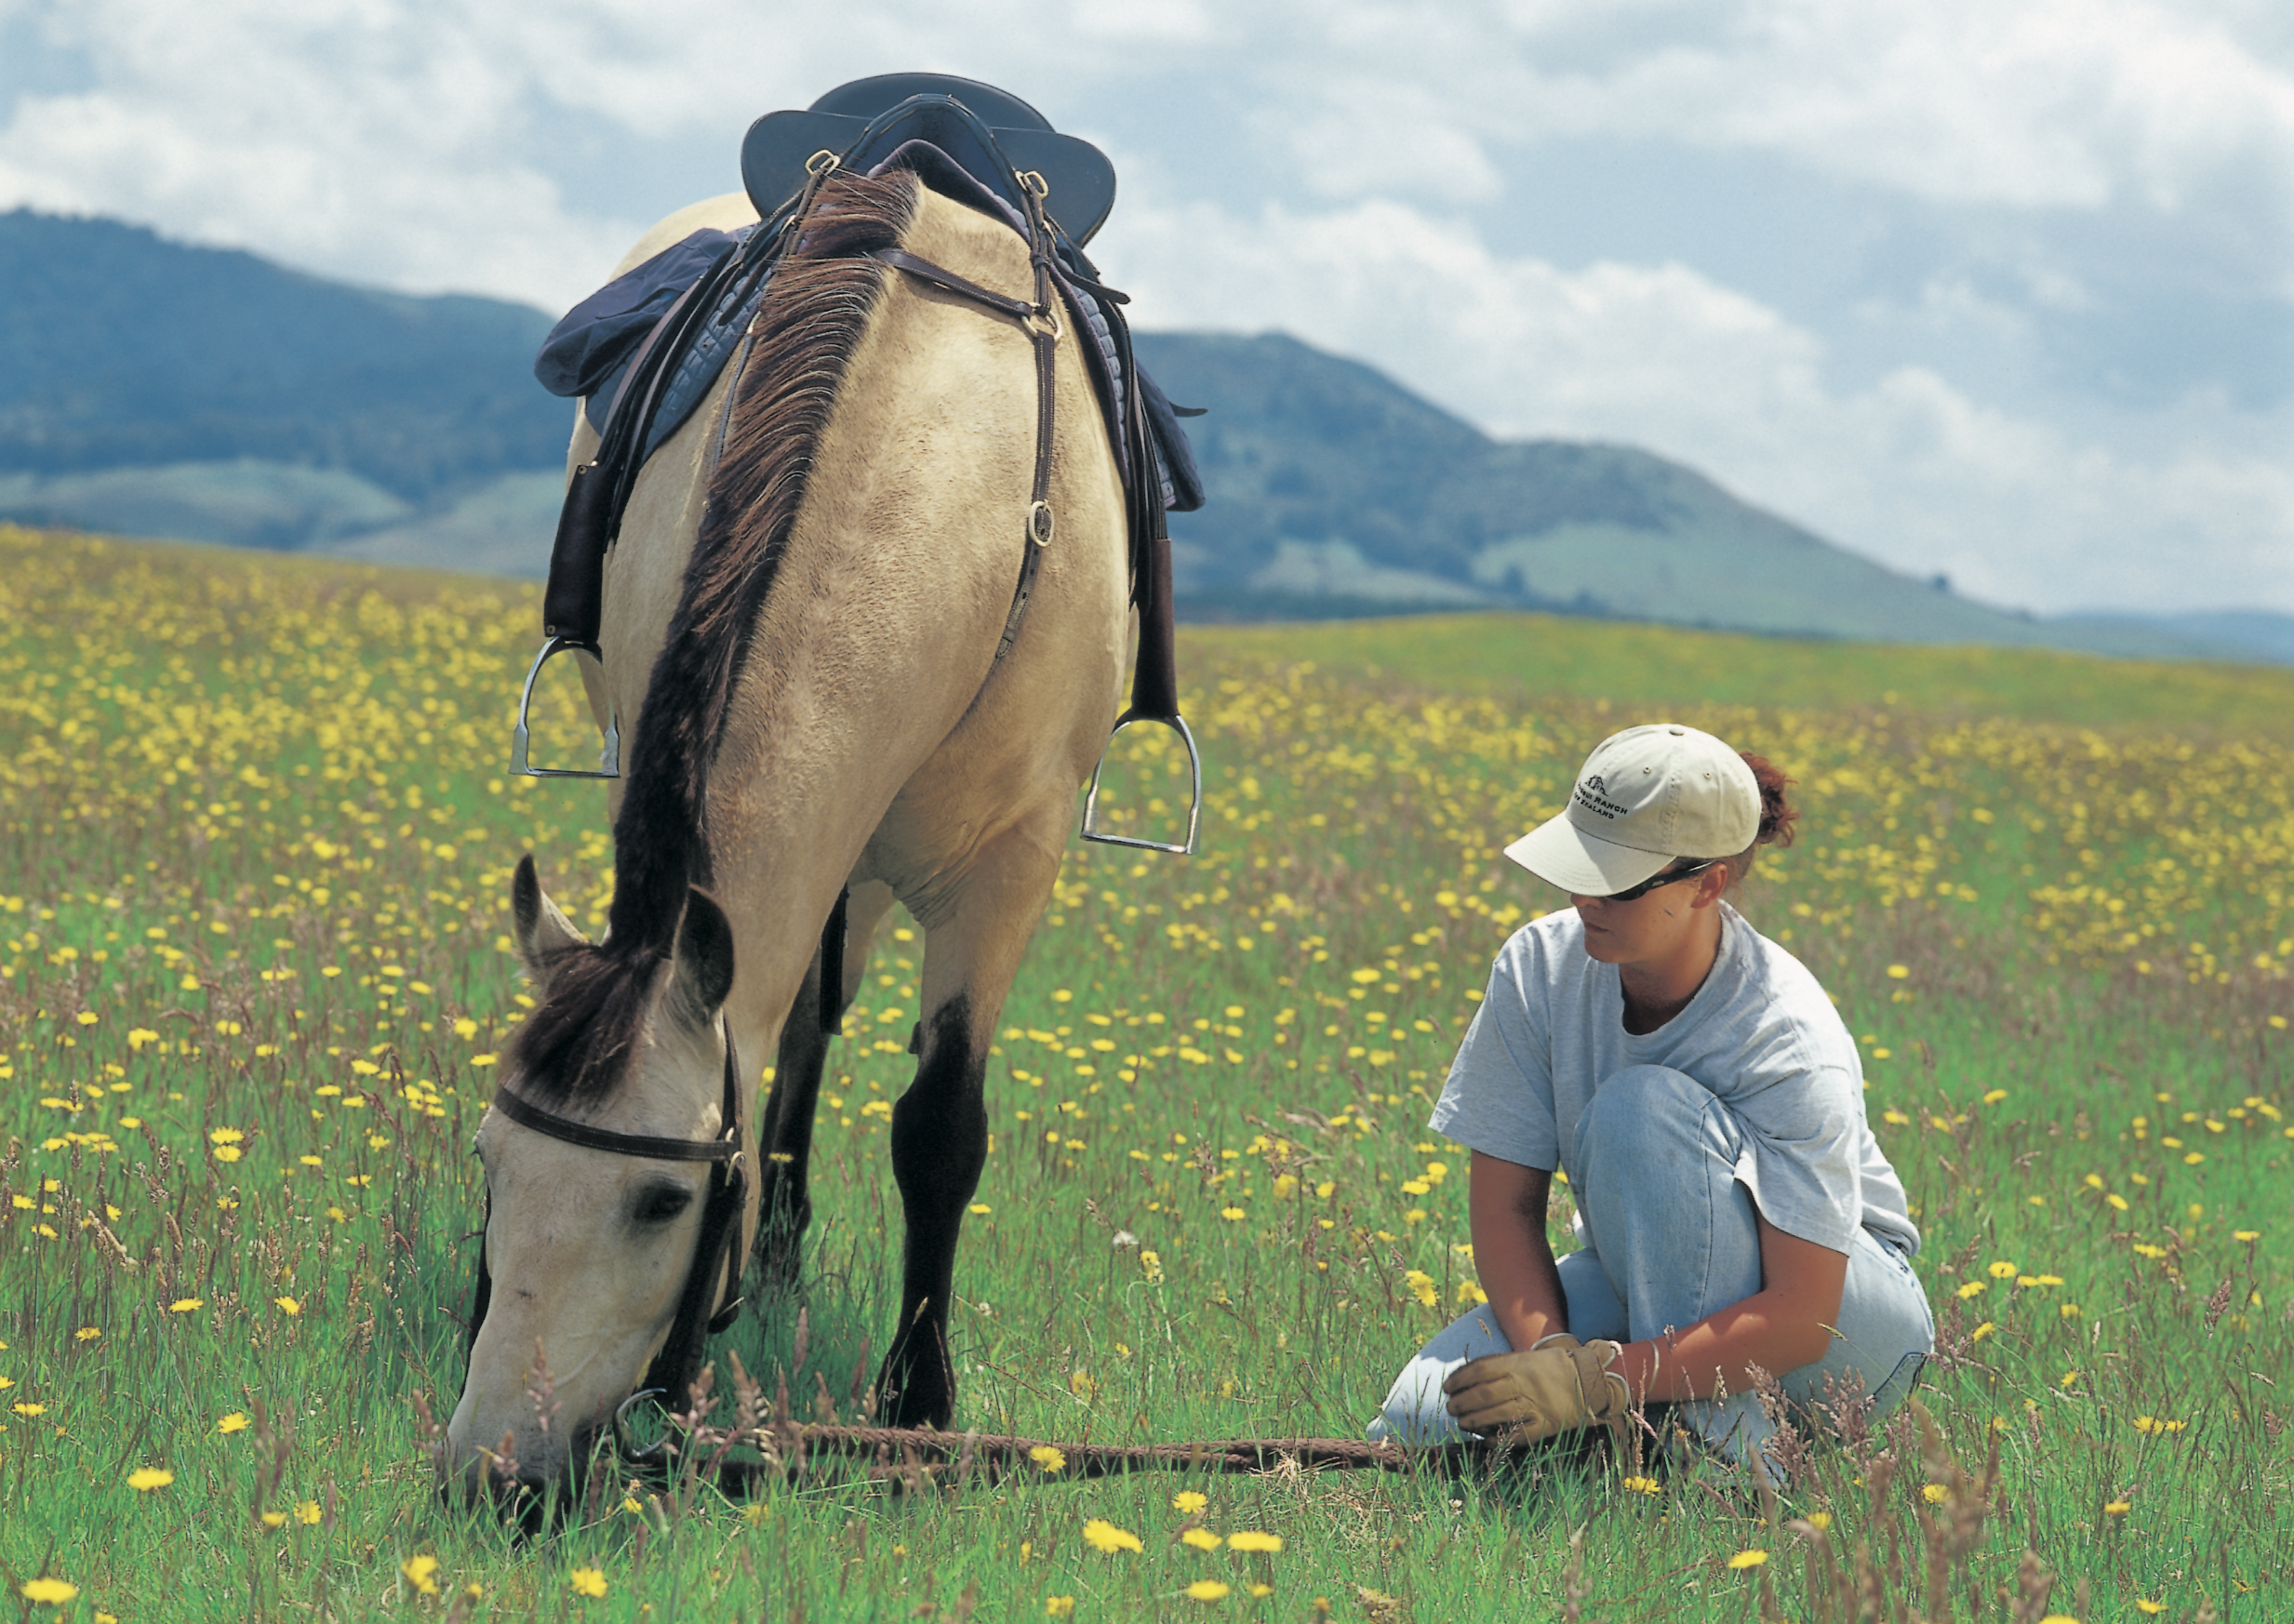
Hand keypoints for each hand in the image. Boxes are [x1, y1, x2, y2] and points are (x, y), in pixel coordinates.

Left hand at [1443, 1333, 1629, 1438]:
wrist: (1589, 1380)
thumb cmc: (1551, 1368)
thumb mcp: (1527, 1357)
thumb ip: (1500, 1365)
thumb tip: (1465, 1375)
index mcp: (1520, 1364)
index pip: (1481, 1370)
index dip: (1460, 1379)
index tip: (1448, 1387)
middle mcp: (1527, 1384)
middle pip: (1484, 1394)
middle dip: (1462, 1402)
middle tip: (1450, 1408)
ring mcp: (1537, 1405)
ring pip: (1497, 1414)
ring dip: (1474, 1421)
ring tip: (1462, 1423)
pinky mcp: (1547, 1425)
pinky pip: (1519, 1435)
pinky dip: (1499, 1439)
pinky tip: (1485, 1441)